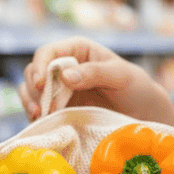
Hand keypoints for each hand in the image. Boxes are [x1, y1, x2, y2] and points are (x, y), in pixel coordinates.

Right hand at [19, 36, 173, 128]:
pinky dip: (35, 115)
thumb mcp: (121, 76)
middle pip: (34, 72)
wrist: (144, 116)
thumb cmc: (136, 88)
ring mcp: (59, 90)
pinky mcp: (59, 109)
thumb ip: (94, 72)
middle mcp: (64, 67)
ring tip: (39, 116)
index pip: (48, 53)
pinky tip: (42, 122)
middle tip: (40, 108)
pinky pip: (38, 109)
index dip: (40, 66)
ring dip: (30, 102)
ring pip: (31, 90)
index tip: (41, 84)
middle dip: (32, 88)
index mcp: (78, 51)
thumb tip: (65, 75)